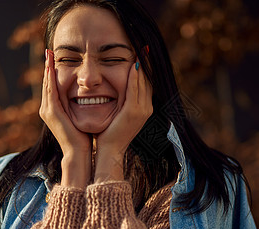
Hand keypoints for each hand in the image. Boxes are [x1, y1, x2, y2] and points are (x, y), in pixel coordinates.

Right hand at [40, 49, 91, 187]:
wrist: (79, 153)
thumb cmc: (84, 137)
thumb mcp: (81, 117)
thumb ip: (81, 106)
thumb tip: (91, 96)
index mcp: (54, 110)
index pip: (53, 86)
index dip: (53, 72)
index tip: (55, 58)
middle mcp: (47, 109)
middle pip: (47, 83)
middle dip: (47, 66)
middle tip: (49, 51)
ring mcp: (47, 111)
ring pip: (47, 84)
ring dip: (47, 68)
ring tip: (49, 54)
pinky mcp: (52, 112)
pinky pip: (50, 91)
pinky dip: (50, 78)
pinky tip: (52, 67)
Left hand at [94, 61, 152, 181]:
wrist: (109, 150)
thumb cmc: (110, 133)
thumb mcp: (119, 115)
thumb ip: (123, 102)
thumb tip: (119, 90)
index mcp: (144, 108)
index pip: (147, 84)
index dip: (146, 69)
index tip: (144, 55)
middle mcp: (146, 108)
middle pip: (149, 80)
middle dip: (147, 63)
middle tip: (144, 48)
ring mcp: (142, 110)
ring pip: (144, 83)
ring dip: (142, 66)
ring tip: (141, 51)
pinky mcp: (133, 112)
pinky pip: (135, 90)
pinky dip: (135, 77)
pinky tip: (132, 65)